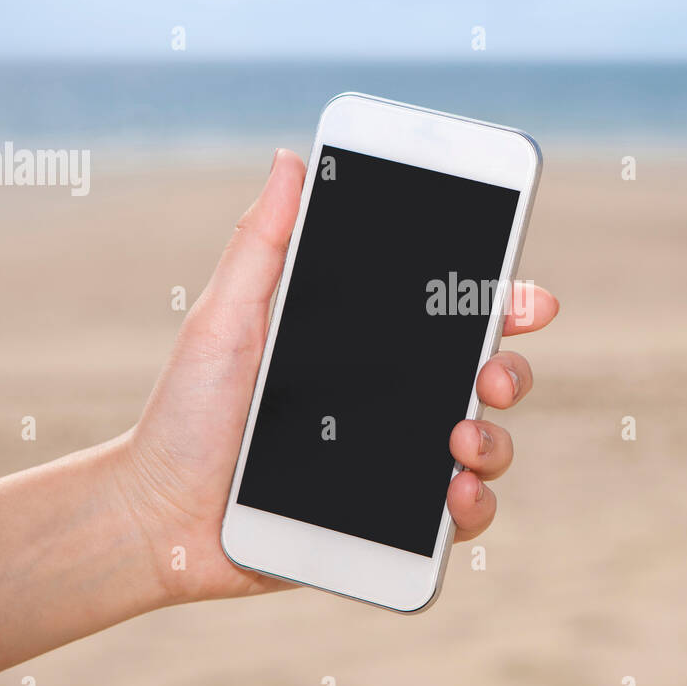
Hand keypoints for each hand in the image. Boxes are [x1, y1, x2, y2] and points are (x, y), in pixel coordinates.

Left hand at [120, 149, 558, 603]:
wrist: (158, 515)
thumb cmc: (186, 412)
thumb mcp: (224, 320)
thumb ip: (262, 245)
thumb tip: (289, 160)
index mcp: (365, 349)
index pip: (449, 320)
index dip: (502, 304)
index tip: (528, 298)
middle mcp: (391, 403)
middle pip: (486, 378)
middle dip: (510, 370)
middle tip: (490, 373)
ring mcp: (397, 464)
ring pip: (486, 446)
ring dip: (495, 441)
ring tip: (461, 439)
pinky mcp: (390, 525)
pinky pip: (458, 518)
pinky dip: (473, 507)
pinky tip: (454, 495)